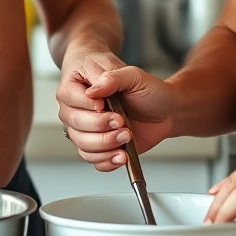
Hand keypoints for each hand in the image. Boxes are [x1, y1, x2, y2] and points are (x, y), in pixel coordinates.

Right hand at [57, 51, 175, 171]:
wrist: (166, 109)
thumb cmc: (146, 88)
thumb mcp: (133, 75)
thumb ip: (112, 78)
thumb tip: (93, 91)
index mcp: (81, 85)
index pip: (70, 97)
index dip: (86, 104)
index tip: (103, 104)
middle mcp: (80, 108)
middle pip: (75, 123)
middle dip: (99, 125)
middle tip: (120, 121)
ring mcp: (88, 129)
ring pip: (82, 143)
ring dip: (105, 143)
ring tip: (126, 136)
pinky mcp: (99, 146)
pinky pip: (92, 159)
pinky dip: (106, 160)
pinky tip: (121, 154)